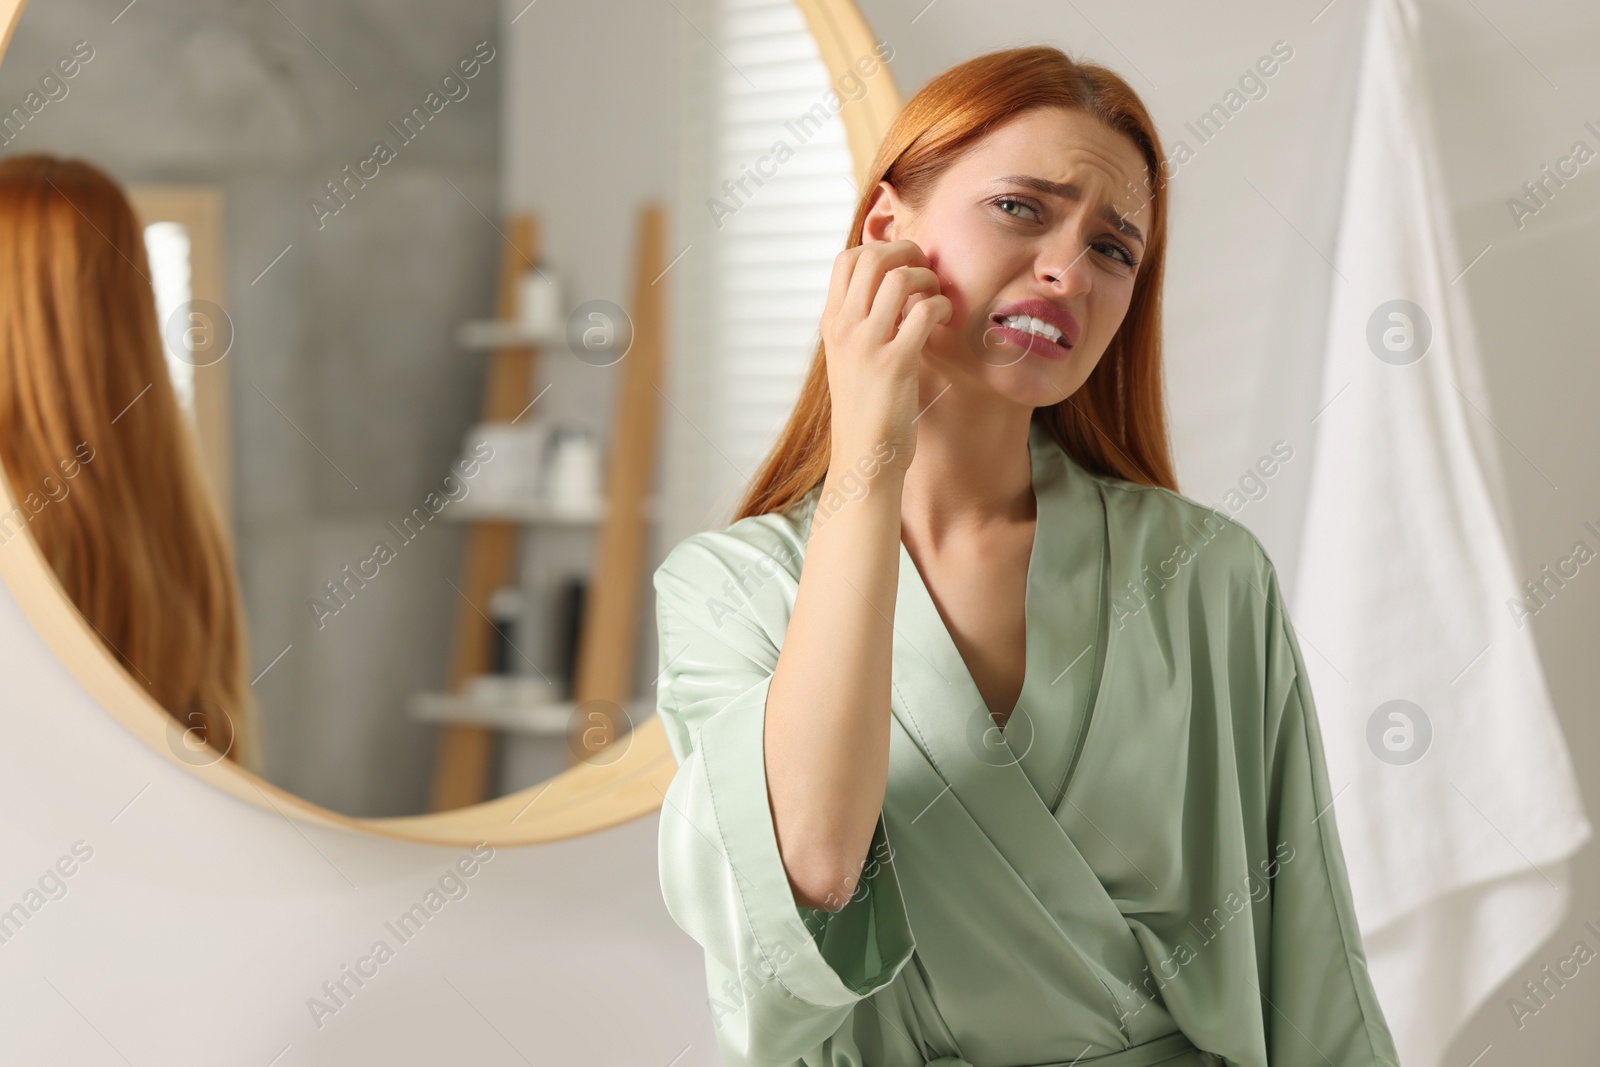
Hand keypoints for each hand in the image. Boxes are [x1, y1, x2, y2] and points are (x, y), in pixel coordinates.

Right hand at [819, 240, 950, 475]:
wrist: (863, 458)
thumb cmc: (866, 410)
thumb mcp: (850, 359)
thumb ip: (862, 324)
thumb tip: (892, 290)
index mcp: (832, 324)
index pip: (846, 259)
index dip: (881, 249)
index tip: (903, 266)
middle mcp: (844, 329)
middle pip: (872, 257)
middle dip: (908, 253)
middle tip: (926, 272)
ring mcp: (867, 345)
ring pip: (899, 279)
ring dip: (927, 279)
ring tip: (936, 298)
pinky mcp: (895, 364)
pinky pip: (923, 312)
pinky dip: (941, 306)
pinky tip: (944, 320)